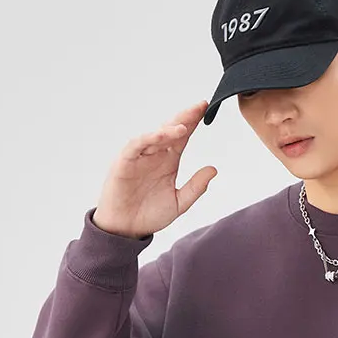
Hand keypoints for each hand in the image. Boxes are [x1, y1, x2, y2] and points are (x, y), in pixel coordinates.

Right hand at [92, 98, 217, 238]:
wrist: (126, 230)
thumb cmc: (149, 215)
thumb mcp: (179, 203)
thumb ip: (195, 187)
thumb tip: (213, 169)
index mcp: (168, 161)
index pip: (182, 137)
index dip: (193, 122)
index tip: (206, 108)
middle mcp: (154, 155)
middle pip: (170, 131)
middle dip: (185, 118)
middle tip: (200, 107)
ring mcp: (139, 157)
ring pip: (154, 136)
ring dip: (168, 130)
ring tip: (184, 127)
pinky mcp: (124, 162)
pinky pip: (136, 146)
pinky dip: (148, 139)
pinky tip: (161, 135)